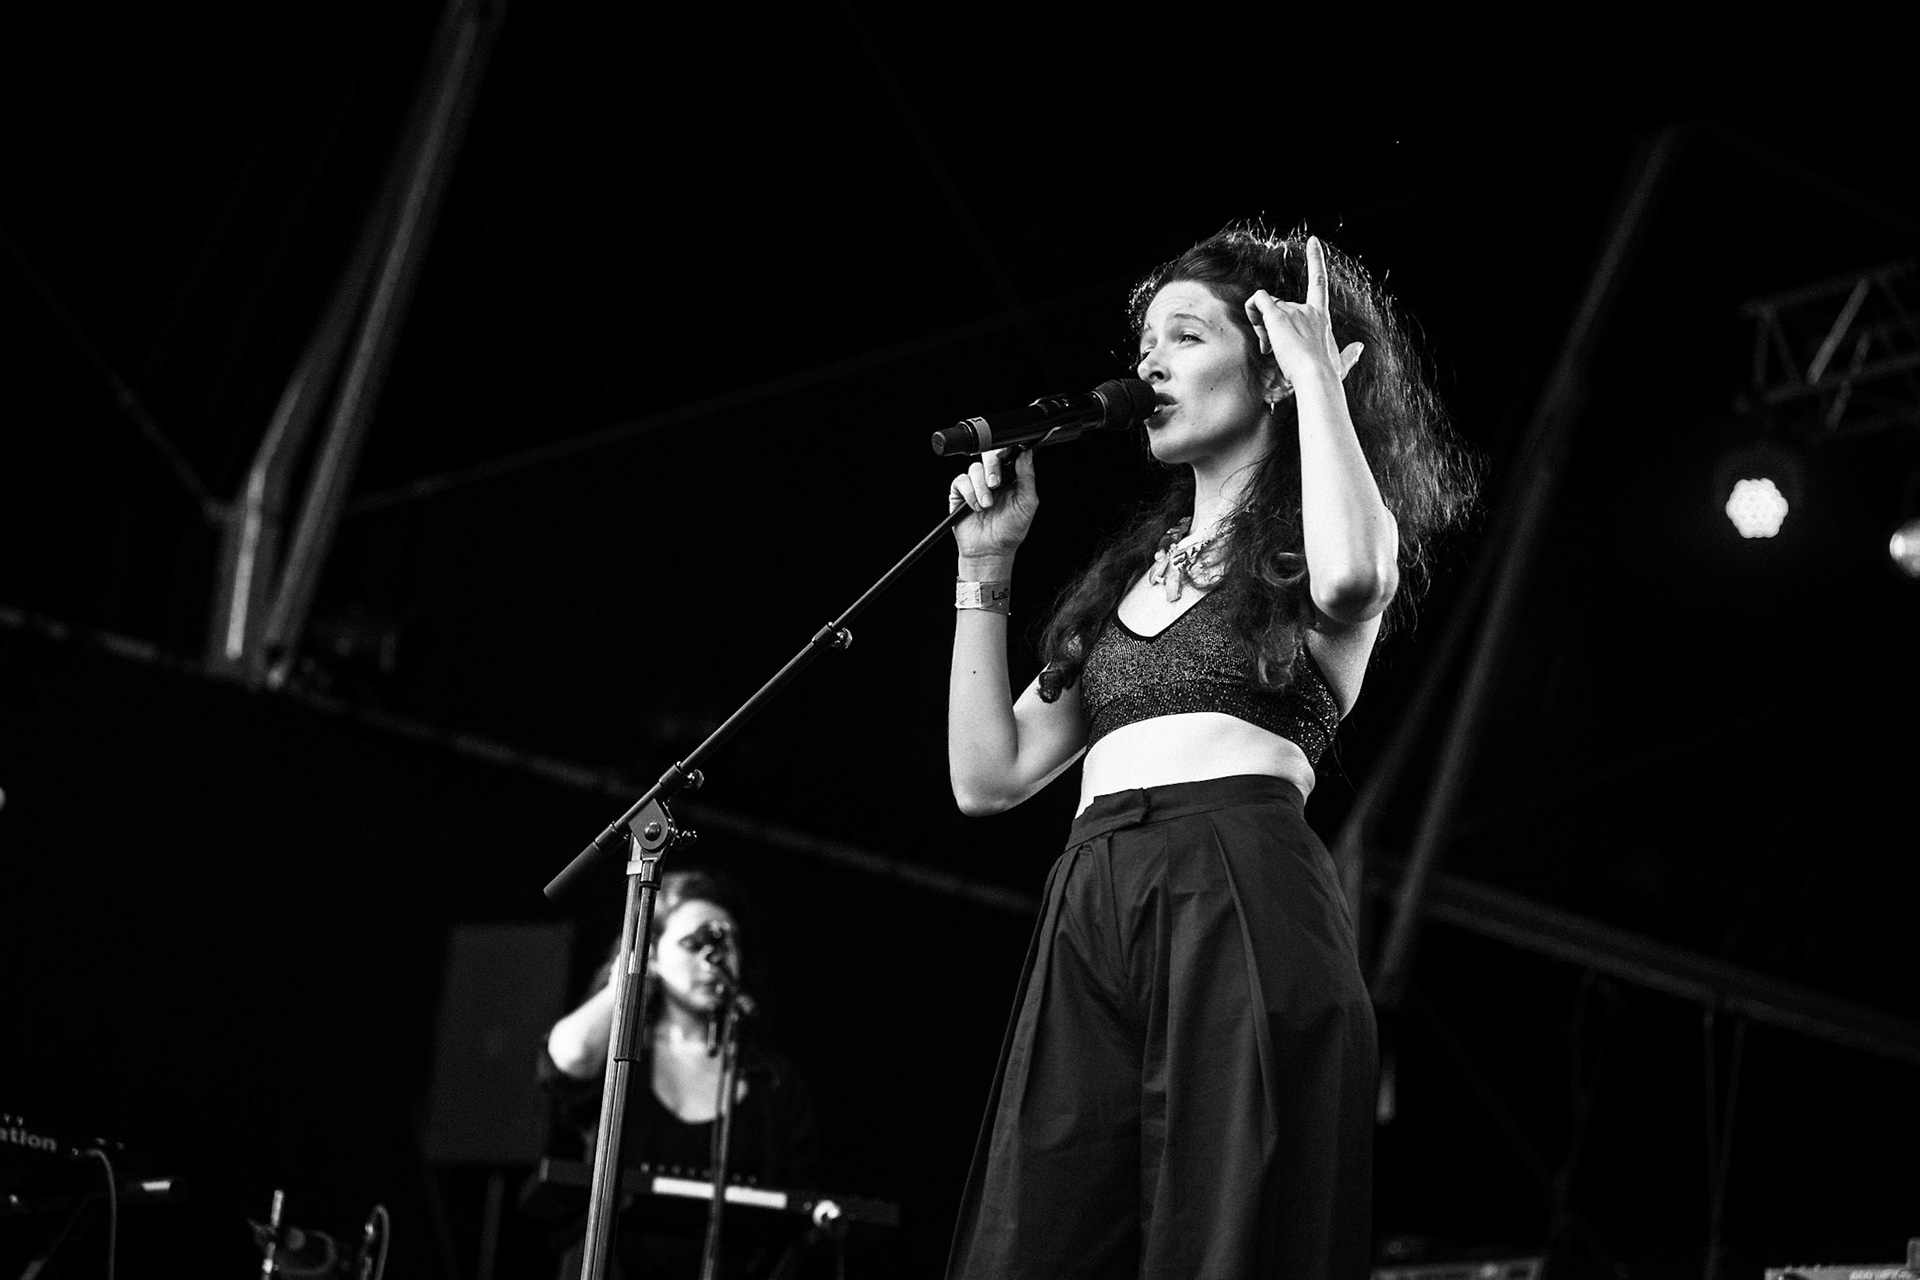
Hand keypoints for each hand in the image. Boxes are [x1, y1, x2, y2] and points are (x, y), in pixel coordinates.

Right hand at [949, 446, 1036, 561]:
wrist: (991, 550)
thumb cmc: (1011, 530)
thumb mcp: (1027, 503)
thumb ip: (1027, 477)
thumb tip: (1026, 454)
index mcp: (1011, 477)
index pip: (1008, 454)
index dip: (1006, 451)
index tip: (1008, 456)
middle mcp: (993, 478)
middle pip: (988, 455)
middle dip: (992, 468)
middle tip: (996, 484)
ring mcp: (976, 484)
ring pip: (974, 469)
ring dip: (981, 488)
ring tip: (987, 505)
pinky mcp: (961, 493)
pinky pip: (961, 481)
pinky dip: (969, 494)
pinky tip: (976, 507)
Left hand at [1243, 234, 1363, 393]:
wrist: (1316, 376)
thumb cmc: (1327, 375)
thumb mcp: (1341, 364)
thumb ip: (1349, 355)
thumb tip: (1360, 347)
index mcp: (1322, 317)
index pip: (1319, 283)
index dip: (1316, 260)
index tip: (1312, 241)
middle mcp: (1308, 309)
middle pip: (1281, 305)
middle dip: (1274, 325)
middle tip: (1274, 349)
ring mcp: (1293, 310)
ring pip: (1268, 309)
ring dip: (1264, 327)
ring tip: (1270, 349)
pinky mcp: (1277, 316)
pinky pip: (1257, 300)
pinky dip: (1252, 309)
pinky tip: (1258, 331)